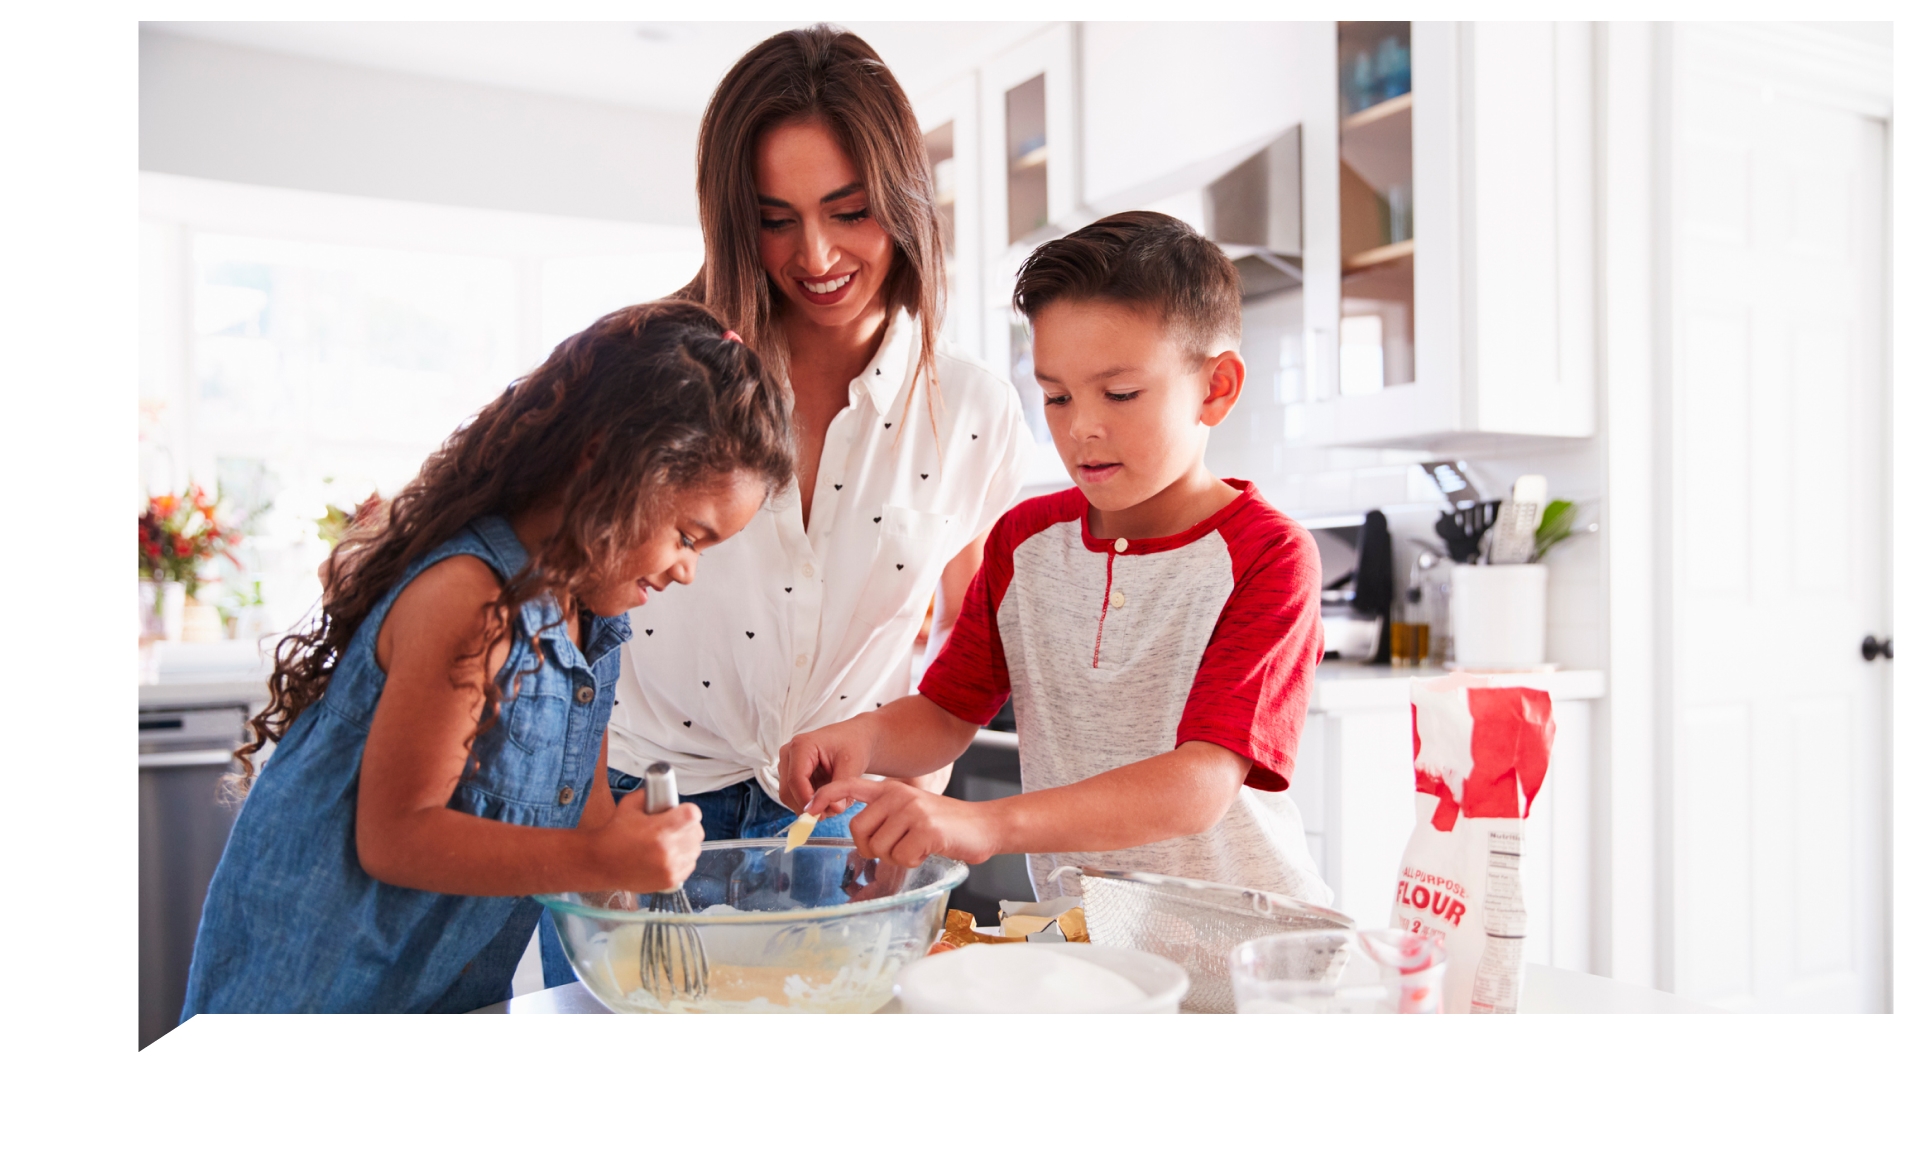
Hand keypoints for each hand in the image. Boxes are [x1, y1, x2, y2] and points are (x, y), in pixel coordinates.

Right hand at [593, 795, 702, 891]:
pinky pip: (690, 865)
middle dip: (689, 826)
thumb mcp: (628, 805)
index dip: (688, 810)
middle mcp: (668, 851)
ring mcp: (670, 868)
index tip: (682, 811)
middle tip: (679, 825)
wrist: (601, 864)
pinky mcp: (670, 881)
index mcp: (660, 830)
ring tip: (674, 840)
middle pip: (697, 832)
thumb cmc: (614, 835)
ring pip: (696, 849)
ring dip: (688, 843)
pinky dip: (684, 859)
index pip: (693, 814)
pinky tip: (671, 855)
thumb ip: (648, 795)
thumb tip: (662, 791)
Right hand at [777, 719, 875, 814]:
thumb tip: (833, 809)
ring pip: (790, 797)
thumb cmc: (853, 744)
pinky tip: (830, 799)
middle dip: (808, 806)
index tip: (823, 814)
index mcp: (801, 745)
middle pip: (788, 791)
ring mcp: (788, 765)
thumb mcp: (852, 764)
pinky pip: (796, 796)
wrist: (854, 738)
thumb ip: (841, 787)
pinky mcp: (791, 774)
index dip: (806, 801)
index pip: (795, 780)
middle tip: (831, 813)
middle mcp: (789, 754)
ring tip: (835, 805)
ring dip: (810, 806)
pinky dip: (811, 803)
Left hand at [810, 778, 1000, 867]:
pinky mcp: (926, 829)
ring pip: (879, 848)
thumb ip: (884, 815)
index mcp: (889, 789)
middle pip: (858, 831)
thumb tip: (858, 838)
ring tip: (917, 846)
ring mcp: (912, 810)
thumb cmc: (944, 824)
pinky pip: (901, 858)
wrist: (983, 825)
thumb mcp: (910, 809)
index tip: (807, 810)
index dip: (824, 797)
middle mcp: (897, 795)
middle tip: (897, 847)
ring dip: (896, 857)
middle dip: (873, 849)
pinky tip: (928, 850)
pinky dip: (912, 862)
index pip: (847, 785)